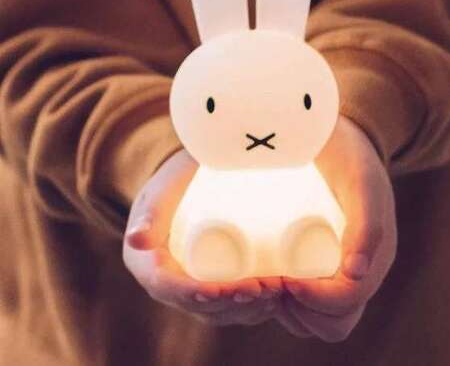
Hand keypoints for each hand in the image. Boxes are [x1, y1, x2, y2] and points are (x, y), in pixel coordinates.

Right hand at [123, 149, 282, 325]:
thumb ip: (152, 211)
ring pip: (217, 311)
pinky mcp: (210, 281)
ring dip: (248, 308)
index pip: (168, 288)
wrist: (194, 176)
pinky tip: (274, 301)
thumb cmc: (178, 178)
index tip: (223, 289)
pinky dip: (252, 308)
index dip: (194, 294)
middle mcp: (165, 282)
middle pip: (197, 305)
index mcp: (144, 264)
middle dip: (232, 303)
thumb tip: (136, 240)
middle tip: (264, 287)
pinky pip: (228, 306)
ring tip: (275, 291)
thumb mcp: (164, 190)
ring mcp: (190, 284)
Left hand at [275, 115, 396, 341]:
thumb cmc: (350, 156)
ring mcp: (339, 268)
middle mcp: (359, 271)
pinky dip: (286, 302)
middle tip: (268, 281)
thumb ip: (367, 221)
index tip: (281, 277)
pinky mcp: (321, 261)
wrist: (340, 139)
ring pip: (316, 317)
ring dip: (289, 311)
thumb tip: (356, 272)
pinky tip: (265, 278)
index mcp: (374, 258)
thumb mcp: (361, 182)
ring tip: (263, 281)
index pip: (345, 303)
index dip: (313, 300)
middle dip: (299, 310)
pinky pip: (307, 300)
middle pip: (332, 321)